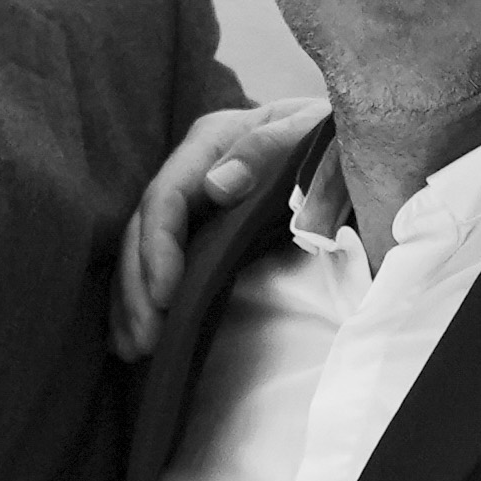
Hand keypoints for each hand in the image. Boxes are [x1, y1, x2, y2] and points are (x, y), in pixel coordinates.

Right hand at [114, 102, 326, 358]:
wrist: (349, 144)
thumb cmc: (333, 136)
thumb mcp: (309, 132)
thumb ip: (267, 149)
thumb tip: (217, 186)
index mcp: (212, 141)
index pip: (167, 196)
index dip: (158, 247)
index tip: (164, 296)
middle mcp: (192, 169)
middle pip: (144, 227)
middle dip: (138, 286)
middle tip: (145, 339)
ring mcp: (193, 199)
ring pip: (142, 248)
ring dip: (131, 300)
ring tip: (133, 349)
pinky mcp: (202, 227)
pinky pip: (162, 261)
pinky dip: (144, 297)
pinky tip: (134, 336)